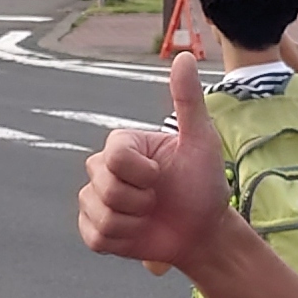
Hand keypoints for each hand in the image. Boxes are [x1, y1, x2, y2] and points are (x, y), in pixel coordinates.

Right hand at [77, 48, 227, 277]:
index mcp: (122, 145)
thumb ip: (188, 100)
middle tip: (157, 200)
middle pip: (103, 185)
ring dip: (134, 223)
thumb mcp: (201, 141)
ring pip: (99, 214)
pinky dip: (122, 240)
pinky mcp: (93, 230)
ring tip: (149, 217)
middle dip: (139, 200)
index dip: (142, 174)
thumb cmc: (203, 185)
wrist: (203, 232)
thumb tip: (185, 56)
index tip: (162, 176)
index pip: (114, 156)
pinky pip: (95, 236)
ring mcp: (95, 200)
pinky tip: (138, 233)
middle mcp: (103, 169)